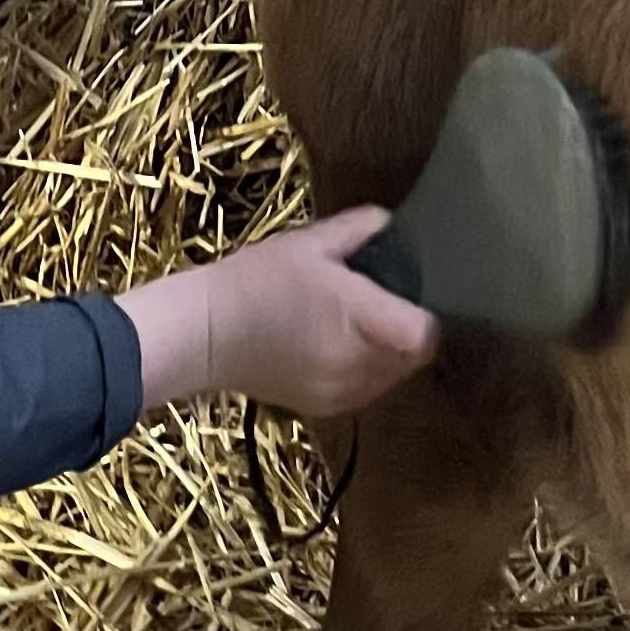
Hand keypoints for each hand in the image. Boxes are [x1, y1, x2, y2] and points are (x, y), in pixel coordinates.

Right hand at [125, 208, 440, 420]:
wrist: (204, 333)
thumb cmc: (256, 281)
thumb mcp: (308, 244)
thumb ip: (355, 230)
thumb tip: (387, 222)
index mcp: (360, 320)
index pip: (423, 336)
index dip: (425, 318)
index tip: (411, 300)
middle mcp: (357, 363)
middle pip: (412, 359)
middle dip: (405, 336)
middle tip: (382, 308)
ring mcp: (340, 391)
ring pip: (389, 380)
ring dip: (385, 357)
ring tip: (356, 330)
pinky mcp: (322, 408)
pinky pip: (362, 393)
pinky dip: (360, 374)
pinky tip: (334, 350)